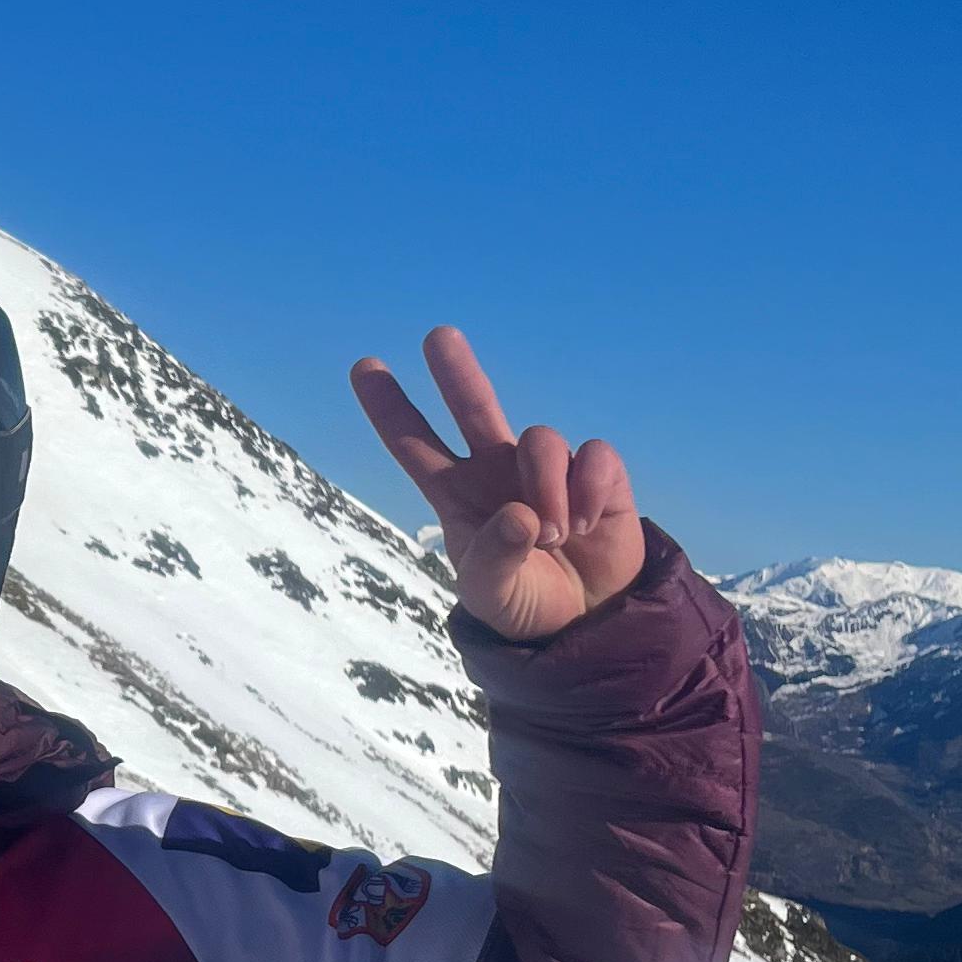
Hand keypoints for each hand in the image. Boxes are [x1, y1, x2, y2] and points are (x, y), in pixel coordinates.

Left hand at [348, 327, 645, 642]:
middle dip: (456, 371)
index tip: (364, 367)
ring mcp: (546, 469)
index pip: (414, 444)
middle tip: (437, 337)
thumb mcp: (493, 595)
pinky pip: (593, 456)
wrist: (587, 624)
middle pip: (473, 406)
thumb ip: (495, 558)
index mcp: (456, 494)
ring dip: (547, 488)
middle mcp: (497, 470)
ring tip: (556, 537)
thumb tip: (522, 514)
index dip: (390, 408)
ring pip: (541, 440)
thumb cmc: (524, 604)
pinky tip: (589, 524)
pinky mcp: (597, 476)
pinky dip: (590, 490)